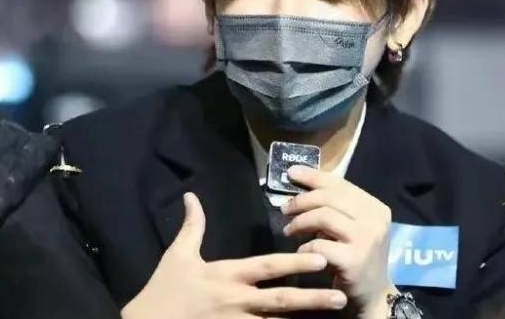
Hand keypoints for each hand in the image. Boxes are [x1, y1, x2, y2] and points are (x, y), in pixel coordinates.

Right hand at [121, 192, 347, 318]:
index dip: (294, 263)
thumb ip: (192, 226)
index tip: (320, 258)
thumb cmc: (164, 290)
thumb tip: (191, 196)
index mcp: (227, 275)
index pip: (267, 267)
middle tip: (340, 297)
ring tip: (332, 315)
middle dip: (312, 299)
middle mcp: (237, 300)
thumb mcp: (177, 256)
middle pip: (281, 300)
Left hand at [282, 166, 398, 318]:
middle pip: (329, 197)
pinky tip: (301, 252)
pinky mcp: (354, 260)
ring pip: (323, 216)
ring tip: (290, 230)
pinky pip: (319, 244)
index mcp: (375, 207)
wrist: (374, 295)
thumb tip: (303, 183)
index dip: (313, 176)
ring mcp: (366, 239)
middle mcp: (375, 219)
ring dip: (300, 222)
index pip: (341, 183)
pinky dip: (304, 247)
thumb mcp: (354, 228)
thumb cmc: (358, 258)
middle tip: (286, 209)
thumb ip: (337, 208)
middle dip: (302, 201)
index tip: (291, 173)